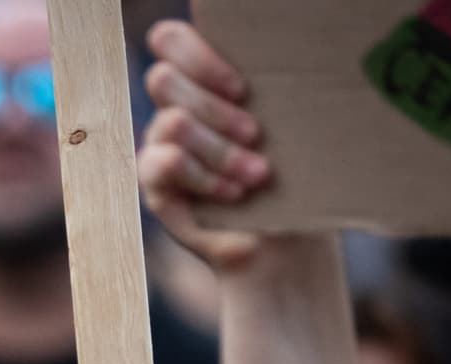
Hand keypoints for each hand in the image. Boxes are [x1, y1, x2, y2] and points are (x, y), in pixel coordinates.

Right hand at [137, 20, 270, 270]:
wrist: (287, 235)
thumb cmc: (296, 172)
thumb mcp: (288, 121)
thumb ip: (268, 83)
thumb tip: (275, 56)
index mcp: (203, 79)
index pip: (170, 41)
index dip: (197, 55)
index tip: (242, 88)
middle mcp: (175, 106)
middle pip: (163, 78)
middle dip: (214, 108)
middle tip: (255, 133)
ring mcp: (160, 144)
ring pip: (171, 122)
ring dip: (219, 149)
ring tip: (259, 173)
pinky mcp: (154, 182)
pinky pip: (162, 163)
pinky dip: (203, 178)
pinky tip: (234, 192)